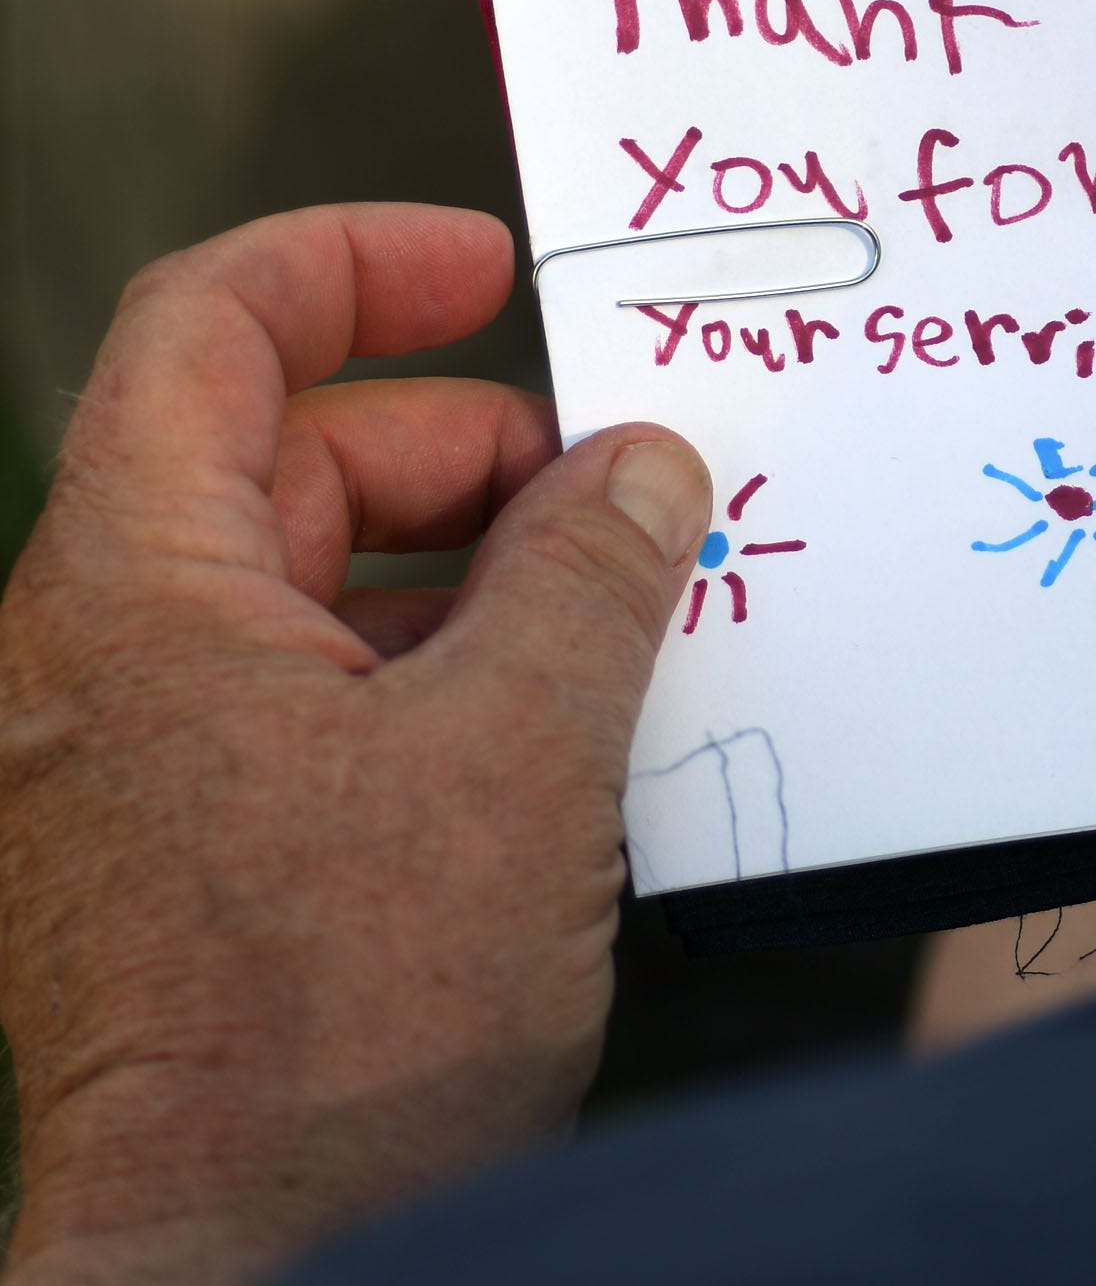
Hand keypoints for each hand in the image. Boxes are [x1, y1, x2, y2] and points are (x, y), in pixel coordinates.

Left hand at [0, 206, 709, 1283]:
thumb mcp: (520, 755)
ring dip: (470, 574)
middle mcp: (98, 658)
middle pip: (282, 460)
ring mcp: (133, 761)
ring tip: (617, 615)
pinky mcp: (182, 850)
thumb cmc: (348, 1017)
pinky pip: (310, 696)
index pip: (208, 329)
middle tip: (617, 494)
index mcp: (135, 589)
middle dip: (465, 450)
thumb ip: (591, 575)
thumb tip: (643, 467)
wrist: (252, 1255)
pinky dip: (431, 672)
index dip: (353, 263)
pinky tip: (558, 729)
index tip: (491, 264)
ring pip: (309, 586)